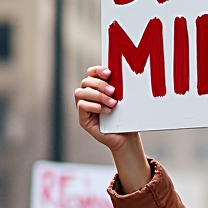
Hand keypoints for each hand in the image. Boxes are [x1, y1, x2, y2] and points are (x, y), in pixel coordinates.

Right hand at [74, 67, 150, 191]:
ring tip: (112, 103)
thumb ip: (119, 87)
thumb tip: (122, 73)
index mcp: (98, 88)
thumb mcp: (124, 100)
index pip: (91, 73)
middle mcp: (89, 96)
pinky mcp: (83, 118)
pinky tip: (106, 110)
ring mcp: (84, 107)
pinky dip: (93, 106)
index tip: (109, 73)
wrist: (126, 137)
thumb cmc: (126, 117)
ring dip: (97, 96)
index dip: (97, 70)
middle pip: (86, 82)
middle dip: (100, 84)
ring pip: (81, 93)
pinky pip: (81, 106)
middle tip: (113, 91)